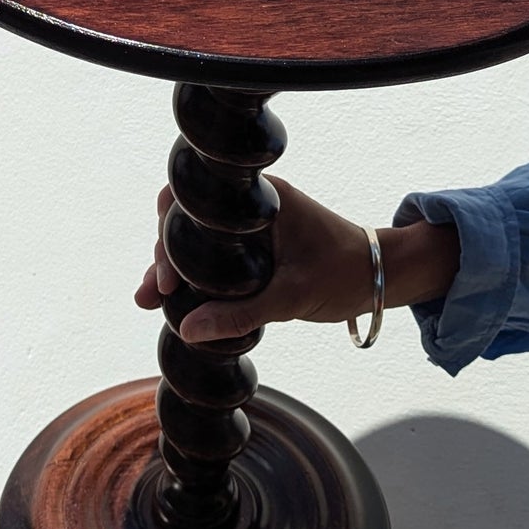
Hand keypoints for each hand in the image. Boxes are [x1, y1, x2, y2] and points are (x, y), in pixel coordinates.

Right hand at [133, 176, 459, 344]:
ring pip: (200, 242)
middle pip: (191, 222)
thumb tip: (187, 329)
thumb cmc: (344, 274)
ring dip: (174, 267)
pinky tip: (173, 300)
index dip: (171, 230)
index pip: (198, 199)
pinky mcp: (255, 250)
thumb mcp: (291, 297)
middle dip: (165, 255)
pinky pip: (216, 258)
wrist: (379, 278)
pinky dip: (195, 277)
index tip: (167, 271)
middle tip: (153, 292)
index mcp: (262, 200)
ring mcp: (252, 229)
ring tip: (148, 300)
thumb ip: (240, 314)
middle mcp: (252, 207)